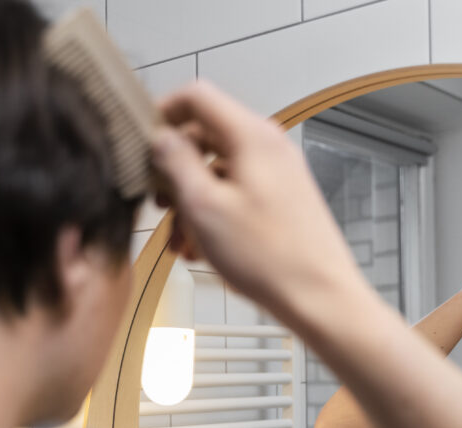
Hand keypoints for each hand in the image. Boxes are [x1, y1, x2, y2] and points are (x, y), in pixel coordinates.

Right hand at [152, 81, 363, 318]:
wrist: (319, 298)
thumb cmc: (269, 257)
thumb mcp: (204, 206)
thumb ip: (176, 163)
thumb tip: (159, 137)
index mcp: (251, 136)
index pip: (197, 96)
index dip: (162, 113)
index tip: (142, 143)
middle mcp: (268, 147)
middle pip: (206, 137)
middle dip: (174, 170)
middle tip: (157, 203)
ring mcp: (278, 174)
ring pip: (219, 171)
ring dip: (192, 201)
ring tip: (179, 239)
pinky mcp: (282, 201)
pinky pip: (237, 194)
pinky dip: (214, 214)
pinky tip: (202, 249)